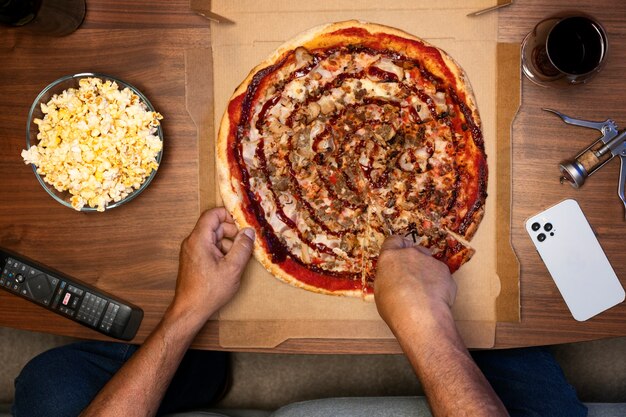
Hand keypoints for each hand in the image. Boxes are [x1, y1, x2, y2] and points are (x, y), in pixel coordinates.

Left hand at [170, 207, 254, 323]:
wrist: (190, 310)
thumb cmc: (209, 291)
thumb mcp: (233, 268)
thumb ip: (242, 247)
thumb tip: (249, 232)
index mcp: (199, 239)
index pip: (213, 214)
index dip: (229, 215)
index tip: (244, 223)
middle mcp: (192, 242)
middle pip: (215, 226)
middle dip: (232, 233)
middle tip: (246, 244)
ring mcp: (192, 251)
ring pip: (214, 238)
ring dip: (228, 244)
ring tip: (238, 259)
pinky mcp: (194, 260)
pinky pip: (210, 248)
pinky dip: (222, 252)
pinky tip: (230, 266)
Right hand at [374, 235, 455, 331]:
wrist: (420, 315)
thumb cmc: (395, 307)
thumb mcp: (381, 291)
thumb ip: (389, 277)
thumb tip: (394, 278)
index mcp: (390, 257)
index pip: (393, 241)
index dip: (397, 247)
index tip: (399, 254)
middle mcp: (410, 254)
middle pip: (413, 250)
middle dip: (414, 261)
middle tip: (412, 279)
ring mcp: (429, 260)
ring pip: (429, 263)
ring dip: (427, 273)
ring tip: (425, 293)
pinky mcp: (444, 270)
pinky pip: (441, 274)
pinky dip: (439, 283)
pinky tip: (435, 298)